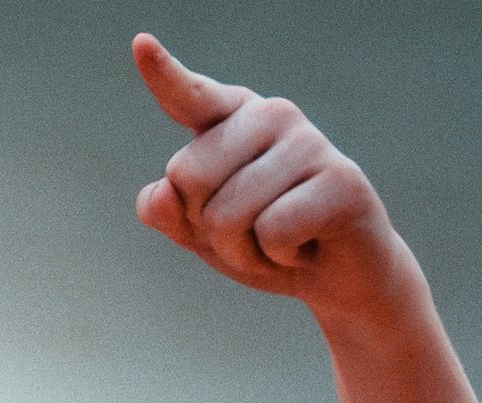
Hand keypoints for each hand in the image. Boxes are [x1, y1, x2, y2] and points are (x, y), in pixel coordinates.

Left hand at [132, 38, 403, 326]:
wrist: (340, 278)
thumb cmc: (271, 247)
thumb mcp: (210, 236)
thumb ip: (174, 215)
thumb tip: (158, 195)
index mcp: (235, 120)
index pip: (192, 97)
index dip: (164, 74)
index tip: (141, 44)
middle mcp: (271, 116)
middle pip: (188, 176)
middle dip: (207, 230)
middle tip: (252, 235)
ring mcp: (308, 141)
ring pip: (227, 215)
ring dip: (245, 254)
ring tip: (281, 245)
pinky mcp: (340, 179)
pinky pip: (272, 233)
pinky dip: (279, 259)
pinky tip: (305, 249)